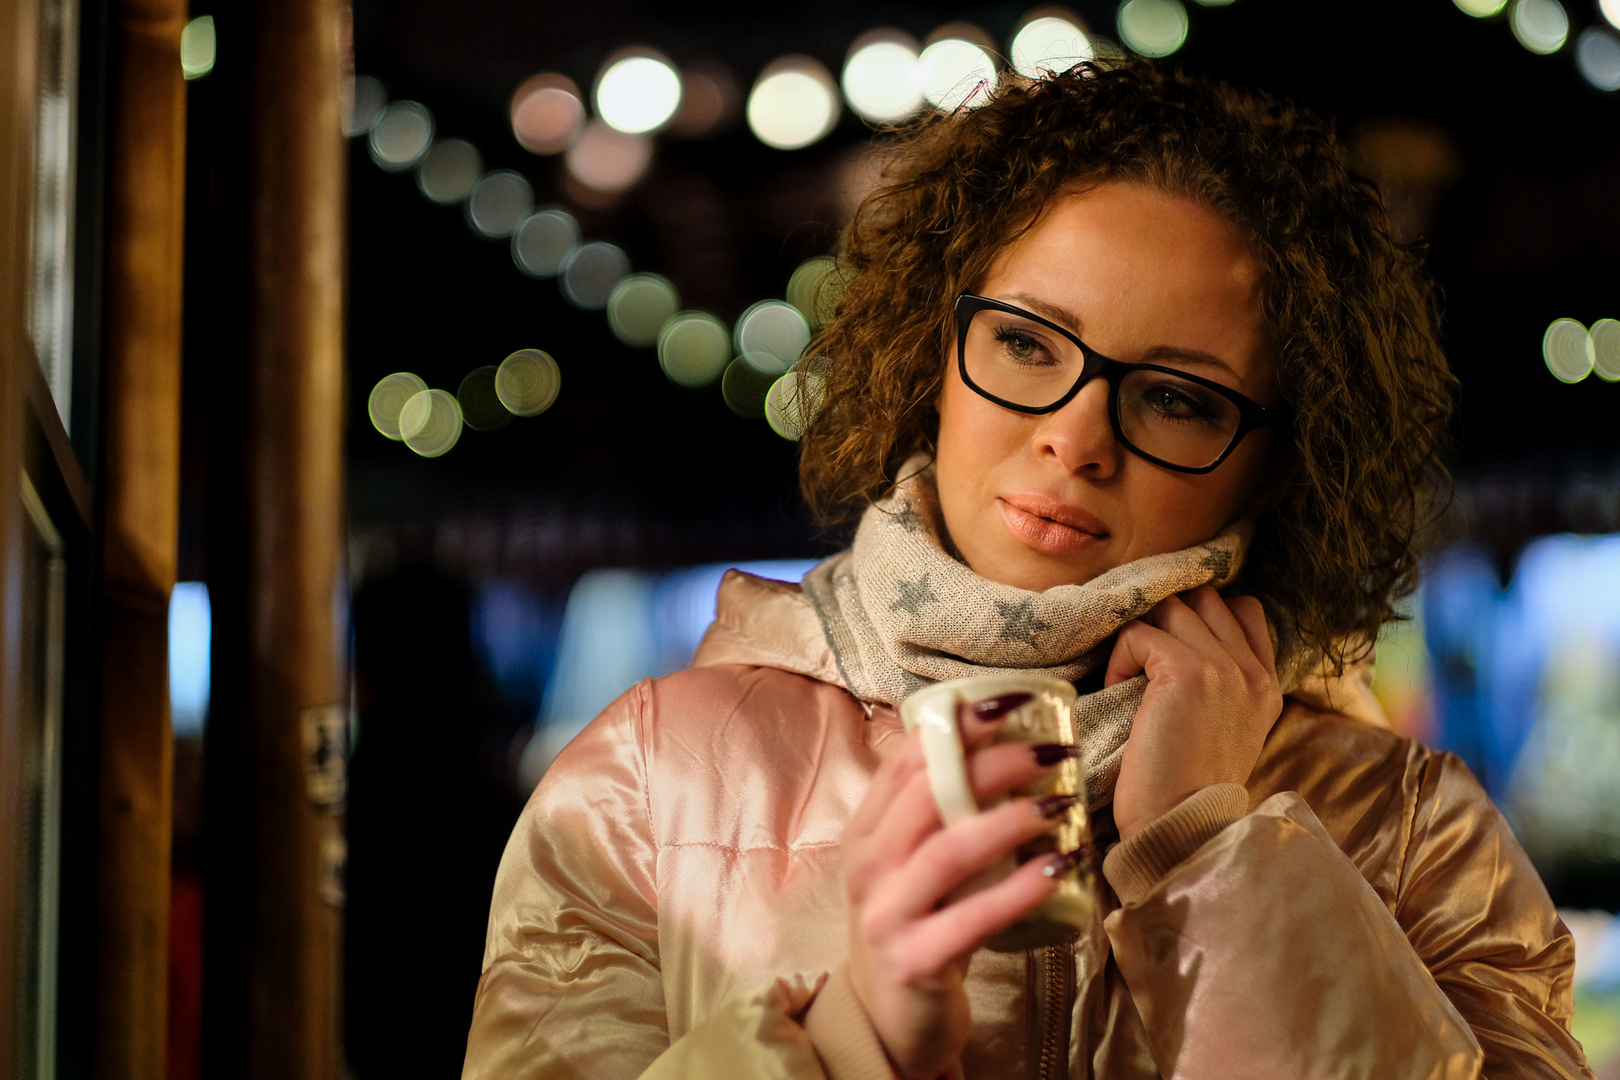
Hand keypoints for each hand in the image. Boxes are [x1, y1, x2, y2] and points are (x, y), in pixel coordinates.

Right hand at [842, 696, 1076, 1079]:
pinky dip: (1017, 890)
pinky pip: (971, 918)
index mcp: (866, 829)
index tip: (1012, 701)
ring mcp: (887, 913)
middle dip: (993, 764)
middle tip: (1051, 752)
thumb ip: (941, 808)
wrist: (893, 1015)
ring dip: (1010, 821)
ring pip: (948, 851)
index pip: (905, 759)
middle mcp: (868, 865)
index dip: (957, 725)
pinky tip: (1057, 869)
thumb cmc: (919, 920)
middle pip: (928, 796)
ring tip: (1059, 805)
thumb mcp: (915, 859)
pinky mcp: (916, 960)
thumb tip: (1003, 741)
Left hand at [1106, 586, 1282, 840]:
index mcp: (1267, 685)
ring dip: (1142, 637)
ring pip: (1171, 608)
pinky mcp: (1183, 671)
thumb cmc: (1187, 788)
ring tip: (1132, 680)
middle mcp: (1252, 671)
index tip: (1172, 646)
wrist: (1180, 827)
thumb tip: (1179, 641)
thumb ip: (1221, 684)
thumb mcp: (1225, 730)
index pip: (1244, 608)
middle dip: (1167, 618)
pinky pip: (1138, 633)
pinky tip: (1119, 693)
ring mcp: (1222, 667)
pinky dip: (1120, 659)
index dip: (1202, 615)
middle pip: (1204, 598)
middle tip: (1146, 660)